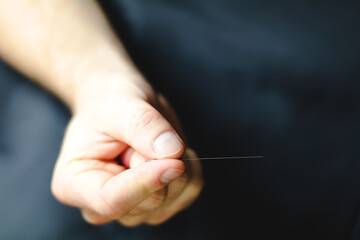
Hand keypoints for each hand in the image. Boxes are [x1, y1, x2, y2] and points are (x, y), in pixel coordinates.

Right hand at [51, 74, 202, 225]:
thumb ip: (143, 126)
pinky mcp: (158, 201)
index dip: (145, 183)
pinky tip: (171, 151)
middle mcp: (103, 204)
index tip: (172, 161)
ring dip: (179, 165)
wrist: (117, 103)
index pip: (112, 201)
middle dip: (160, 163)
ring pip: (173, 199)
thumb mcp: (120, 104)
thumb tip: (171, 152)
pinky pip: (189, 191)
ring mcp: (134, 206)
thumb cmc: (108, 103)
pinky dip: (191, 169)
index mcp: (75, 185)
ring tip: (156, 140)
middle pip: (150, 202)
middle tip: (147, 135)